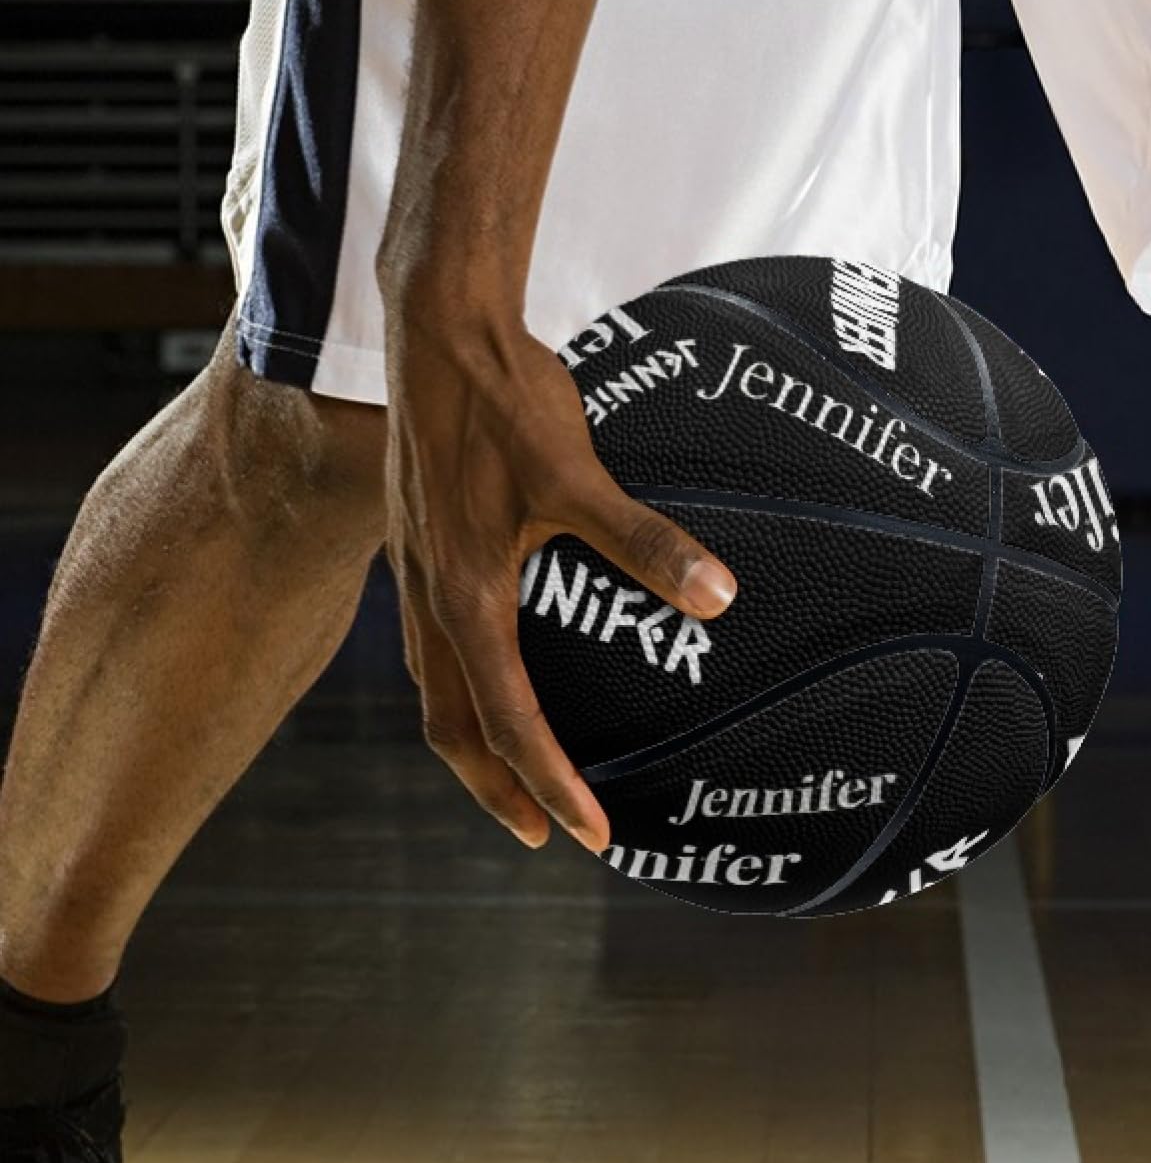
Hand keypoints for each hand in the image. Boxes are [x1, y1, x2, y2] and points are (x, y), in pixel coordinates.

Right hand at [383, 310, 735, 849]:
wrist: (437, 327)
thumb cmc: (505, 399)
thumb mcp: (577, 471)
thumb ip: (644, 539)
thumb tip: (719, 597)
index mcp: (465, 592)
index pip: (508, 719)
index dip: (550, 783)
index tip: (591, 835)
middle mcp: (431, 596)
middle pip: (455, 728)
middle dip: (500, 790)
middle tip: (551, 834)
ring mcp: (419, 573)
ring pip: (438, 690)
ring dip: (478, 745)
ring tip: (523, 779)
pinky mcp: (424, 547)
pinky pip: (436, 648)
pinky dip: (466, 689)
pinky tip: (500, 678)